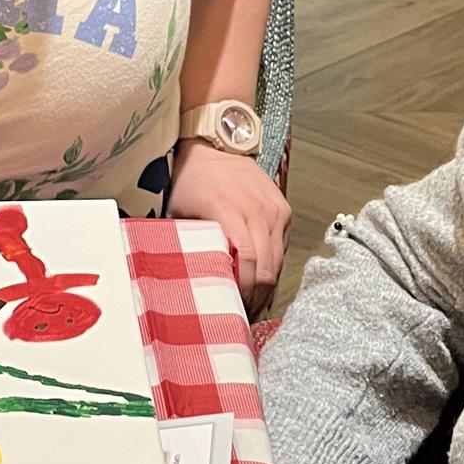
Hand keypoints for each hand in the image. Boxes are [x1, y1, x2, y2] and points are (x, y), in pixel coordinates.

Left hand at [166, 140, 289, 318]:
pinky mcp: (283, 209)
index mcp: (229, 211)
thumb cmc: (192, 181)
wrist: (215, 147)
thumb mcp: (180, 213)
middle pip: (267, 267)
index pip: (247, 262)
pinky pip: (283, 247)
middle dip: (257, 297)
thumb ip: (189, 245)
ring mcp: (274, 209)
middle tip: (243, 316)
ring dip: (267, 286)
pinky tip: (260, 281)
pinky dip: (273, 266)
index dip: (243, 291)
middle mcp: (258, 210)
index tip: (233, 310)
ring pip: (279, 261)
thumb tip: (191, 282)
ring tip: (251, 304)